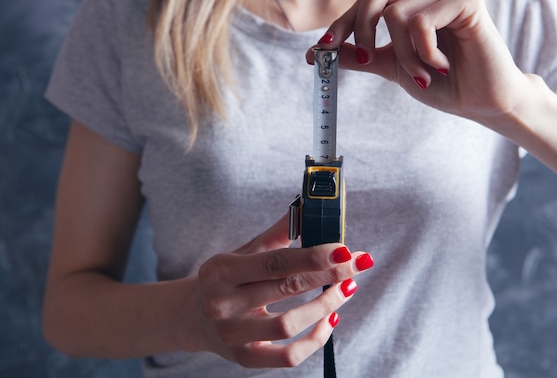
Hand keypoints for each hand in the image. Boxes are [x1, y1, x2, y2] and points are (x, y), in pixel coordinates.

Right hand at [188, 214, 372, 367]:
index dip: (313, 256)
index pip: (275, 262)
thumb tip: (309, 206)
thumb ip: (279, 232)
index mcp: (221, 270)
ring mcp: (233, 335)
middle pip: (286, 288)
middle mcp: (223, 304)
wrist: (193, 316)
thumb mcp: (245, 251)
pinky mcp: (246, 358)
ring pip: (288, 325)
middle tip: (357, 264)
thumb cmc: (226, 278)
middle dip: (329, 275)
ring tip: (347, 289)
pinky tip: (331, 320)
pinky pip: (288, 356)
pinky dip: (315, 339)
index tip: (344, 250)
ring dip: (325, 306)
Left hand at [312, 0, 532, 125]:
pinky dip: (423, 53)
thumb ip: (362, 55)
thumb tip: (317, 52)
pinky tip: (441, 65)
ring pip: (397, 14)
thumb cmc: (444, 83)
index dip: (343, 21)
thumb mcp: (393, 67)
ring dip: (403, 56)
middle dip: (363, 28)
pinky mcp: (466, 1)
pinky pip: (420, 23)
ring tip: (424, 74)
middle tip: (370, 58)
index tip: (322, 48)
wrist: (482, 102)